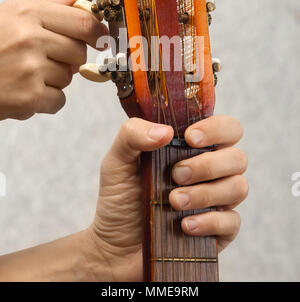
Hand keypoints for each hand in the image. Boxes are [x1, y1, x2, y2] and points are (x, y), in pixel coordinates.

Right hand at [0, 0, 107, 119]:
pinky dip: (45, 101)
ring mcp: (29, 69)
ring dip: (54, 80)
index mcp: (28, 13)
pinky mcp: (27, 98)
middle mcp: (30, 39)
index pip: (84, 23)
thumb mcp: (16, 13)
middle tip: (44, 57)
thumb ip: (55, 2)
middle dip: (69, 58)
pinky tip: (24, 90)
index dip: (97, 33)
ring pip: (68, 78)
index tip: (99, 38)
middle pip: (79, 53)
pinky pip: (59, 101)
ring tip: (26, 73)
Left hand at [86, 115, 247, 281]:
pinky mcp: (218, 232)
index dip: (216, 129)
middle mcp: (211, 172)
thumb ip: (133, 134)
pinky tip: (184, 225)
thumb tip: (166, 131)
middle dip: (207, 165)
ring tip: (173, 202)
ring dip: (205, 193)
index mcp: (193, 148)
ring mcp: (217, 201)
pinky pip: (231, 222)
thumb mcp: (117, 160)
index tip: (189, 138)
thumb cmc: (119, 197)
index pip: (227, 128)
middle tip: (176, 175)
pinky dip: (208, 221)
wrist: (114, 247)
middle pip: (238, 158)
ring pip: (238, 188)